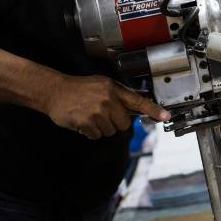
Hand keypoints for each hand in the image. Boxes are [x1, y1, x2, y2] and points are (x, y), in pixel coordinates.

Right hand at [43, 75, 170, 139]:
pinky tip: (83, 121)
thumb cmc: (81, 88)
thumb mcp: (103, 85)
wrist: (54, 91)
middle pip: (124, 123)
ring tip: (90, 115)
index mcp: (113, 89)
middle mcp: (107, 100)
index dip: (153, 110)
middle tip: (103, 114)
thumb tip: (138, 106)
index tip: (166, 116)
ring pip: (111, 131)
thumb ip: (120, 95)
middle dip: (116, 122)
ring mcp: (96, 112)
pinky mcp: (86, 122)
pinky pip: (97, 136)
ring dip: (102, 128)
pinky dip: (91, 132)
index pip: (138, 101)